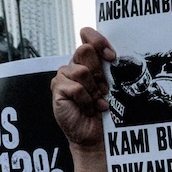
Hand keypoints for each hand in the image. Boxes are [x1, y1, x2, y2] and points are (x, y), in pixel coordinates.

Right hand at [52, 27, 114, 148]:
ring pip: (81, 71)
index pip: (88, 37)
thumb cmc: (106, 110)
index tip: (112, 56)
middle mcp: (74, 66)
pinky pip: (75, 88)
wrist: (96, 134)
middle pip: (84, 50)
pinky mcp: (58, 89)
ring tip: (96, 101)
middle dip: (98, 71)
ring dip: (93, 89)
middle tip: (103, 88)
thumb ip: (110, 70)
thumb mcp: (112, 86)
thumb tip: (113, 55)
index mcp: (88, 61)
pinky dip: (86, 100)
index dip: (98, 41)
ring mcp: (64, 77)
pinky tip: (89, 108)